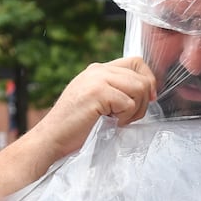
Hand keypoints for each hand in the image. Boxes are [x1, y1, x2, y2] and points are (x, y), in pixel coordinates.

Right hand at [26, 57, 155, 160]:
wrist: (52, 137)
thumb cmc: (76, 126)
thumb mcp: (97, 101)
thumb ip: (116, 90)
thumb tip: (148, 91)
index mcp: (98, 70)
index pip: (136, 62)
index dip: (148, 80)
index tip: (147, 99)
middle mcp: (98, 70)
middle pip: (142, 77)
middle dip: (143, 102)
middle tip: (127, 118)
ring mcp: (97, 79)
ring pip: (140, 88)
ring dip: (135, 110)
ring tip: (118, 120)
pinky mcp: (98, 92)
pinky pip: (129, 103)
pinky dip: (124, 118)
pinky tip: (109, 123)